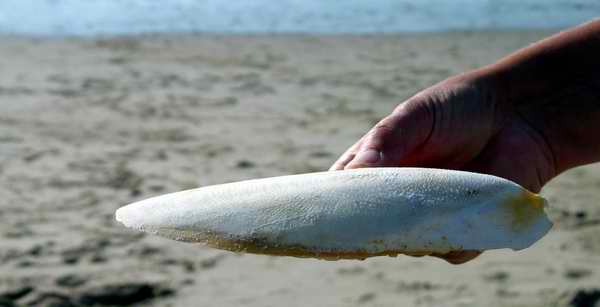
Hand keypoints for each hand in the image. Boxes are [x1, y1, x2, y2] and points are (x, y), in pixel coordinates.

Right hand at [329, 71, 557, 263]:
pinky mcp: (464, 230)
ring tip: (417, 210)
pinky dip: (452, 239)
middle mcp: (398, 199)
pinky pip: (451, 249)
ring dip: (407, 236)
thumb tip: (352, 174)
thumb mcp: (414, 116)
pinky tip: (458, 216)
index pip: (343, 194)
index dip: (330, 206)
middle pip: (369, 227)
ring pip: (406, 244)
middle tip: (361, 227)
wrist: (519, 114)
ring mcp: (429, 217)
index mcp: (377, 169)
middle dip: (364, 232)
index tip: (319, 214)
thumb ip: (384, 142)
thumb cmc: (457, 109)